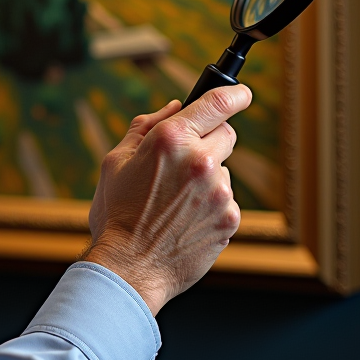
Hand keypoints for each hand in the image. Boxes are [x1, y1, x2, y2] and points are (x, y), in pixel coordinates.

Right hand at [82, 85, 249, 315]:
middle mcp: (200, 161)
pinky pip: (227, 200)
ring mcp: (219, 191)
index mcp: (170, 139)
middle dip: (210, 140)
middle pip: (227, 134)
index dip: (235, 93)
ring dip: (208, 177)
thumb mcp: (117, 160)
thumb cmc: (117, 212)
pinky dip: (212, 205)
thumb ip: (147, 126)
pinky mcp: (230, 218)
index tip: (242, 93)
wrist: (129, 267)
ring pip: (224, 170)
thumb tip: (175, 107)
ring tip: (176, 201)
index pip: (217, 102)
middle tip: (185, 160)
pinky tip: (186, 218)